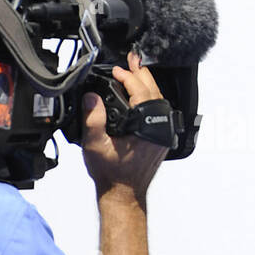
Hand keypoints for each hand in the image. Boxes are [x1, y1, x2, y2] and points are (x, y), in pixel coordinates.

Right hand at [81, 53, 168, 201]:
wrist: (123, 194)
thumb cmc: (112, 175)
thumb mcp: (95, 146)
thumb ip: (93, 119)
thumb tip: (92, 97)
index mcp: (147, 129)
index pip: (141, 93)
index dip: (128, 78)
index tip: (117, 71)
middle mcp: (160, 130)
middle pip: (154, 92)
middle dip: (141, 74)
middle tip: (132, 60)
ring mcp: (163, 134)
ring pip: (158, 101)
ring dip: (145, 85)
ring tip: (135, 72)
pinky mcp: (161, 138)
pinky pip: (158, 111)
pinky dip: (148, 98)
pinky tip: (139, 94)